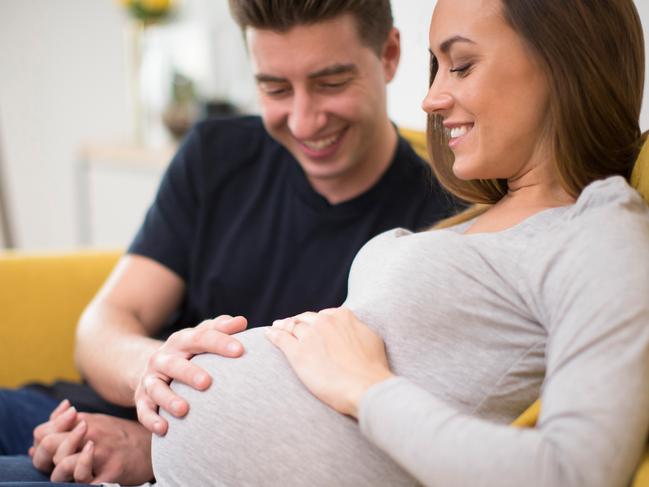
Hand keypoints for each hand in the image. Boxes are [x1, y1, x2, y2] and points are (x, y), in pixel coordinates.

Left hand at [31, 402, 153, 483]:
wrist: (154, 445)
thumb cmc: (121, 436)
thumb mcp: (96, 422)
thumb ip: (65, 428)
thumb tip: (34, 444)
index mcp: (83, 421)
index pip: (42, 433)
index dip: (41, 446)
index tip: (54, 452)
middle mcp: (90, 433)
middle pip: (48, 447)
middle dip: (46, 461)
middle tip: (61, 466)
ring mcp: (101, 452)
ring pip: (62, 468)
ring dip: (63, 476)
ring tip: (75, 475)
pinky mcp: (112, 471)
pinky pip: (83, 483)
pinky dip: (80, 485)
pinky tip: (89, 480)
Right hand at [135, 314, 247, 434]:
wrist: (151, 365)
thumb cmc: (188, 352)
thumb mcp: (200, 336)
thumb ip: (220, 328)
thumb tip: (242, 322)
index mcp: (180, 341)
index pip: (200, 338)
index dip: (219, 343)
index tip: (240, 350)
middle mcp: (162, 358)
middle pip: (174, 364)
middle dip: (189, 373)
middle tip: (207, 382)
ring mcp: (150, 379)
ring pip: (156, 389)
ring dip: (169, 399)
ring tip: (184, 410)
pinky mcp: (142, 399)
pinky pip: (144, 410)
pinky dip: (151, 420)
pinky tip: (164, 429)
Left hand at [266, 307, 393, 417]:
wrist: (366, 388)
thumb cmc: (372, 369)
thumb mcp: (370, 339)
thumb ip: (356, 329)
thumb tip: (351, 329)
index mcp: (342, 316)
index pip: (322, 315)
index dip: (315, 321)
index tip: (310, 325)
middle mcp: (324, 322)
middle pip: (304, 318)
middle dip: (296, 321)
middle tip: (288, 325)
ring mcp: (309, 336)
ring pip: (291, 327)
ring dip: (282, 326)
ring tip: (276, 328)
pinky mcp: (297, 353)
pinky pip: (280, 339)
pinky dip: (272, 335)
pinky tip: (268, 334)